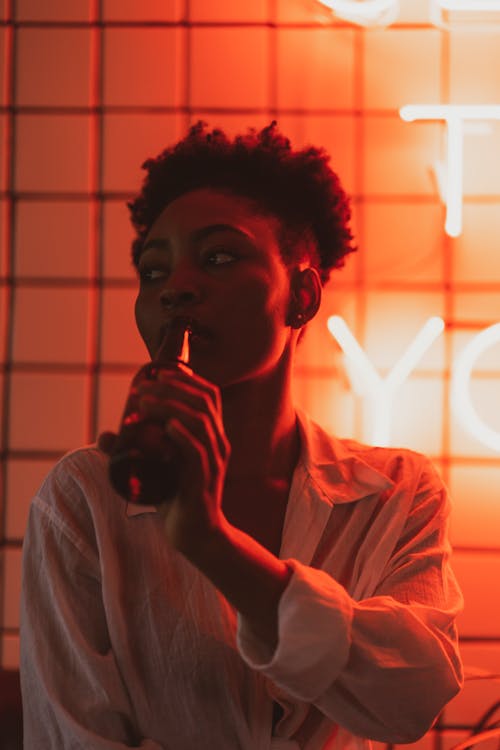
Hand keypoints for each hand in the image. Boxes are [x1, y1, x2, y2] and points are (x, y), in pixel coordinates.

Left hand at [137, 368, 230, 555]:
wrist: (197, 537)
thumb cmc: (177, 499)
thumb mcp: (156, 469)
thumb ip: (135, 452)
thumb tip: (106, 435)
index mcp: (212, 435)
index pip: (209, 395)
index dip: (186, 379)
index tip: (157, 375)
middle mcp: (218, 444)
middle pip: (204, 402)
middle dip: (173, 388)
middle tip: (143, 389)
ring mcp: (214, 462)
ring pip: (201, 422)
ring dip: (172, 407)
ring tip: (146, 403)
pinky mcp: (205, 482)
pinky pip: (199, 452)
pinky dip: (183, 435)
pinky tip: (167, 427)